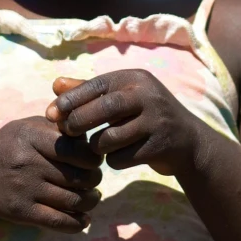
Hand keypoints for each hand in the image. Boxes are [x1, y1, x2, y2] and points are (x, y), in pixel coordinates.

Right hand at [0, 115, 102, 230]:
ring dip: (91, 201)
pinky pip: (59, 221)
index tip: (94, 161)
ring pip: (74, 200)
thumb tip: (89, 138)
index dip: (92, 157)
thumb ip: (56, 127)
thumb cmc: (7, 150)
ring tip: (92, 197)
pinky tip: (84, 219)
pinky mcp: (22, 212)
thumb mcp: (25, 128)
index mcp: (29, 136)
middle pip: (79, 175)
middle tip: (94, 179)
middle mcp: (27, 162)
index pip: (75, 148)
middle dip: (94, 180)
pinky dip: (77, 223)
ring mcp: (24, 189)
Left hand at [49, 70, 209, 176]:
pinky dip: (114, 161)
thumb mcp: (122, 98)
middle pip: (104, 108)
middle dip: (79, 121)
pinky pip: (120, 159)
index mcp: (136, 79)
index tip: (51, 113)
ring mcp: (156, 122)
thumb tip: (55, 86)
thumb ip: (89, 91)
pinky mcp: (159, 147)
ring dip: (97, 147)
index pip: (97, 85)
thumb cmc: (146, 116)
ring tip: (100, 146)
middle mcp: (148, 96)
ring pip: (109, 139)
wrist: (189, 142)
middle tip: (67, 131)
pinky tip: (121, 157)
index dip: (71, 99)